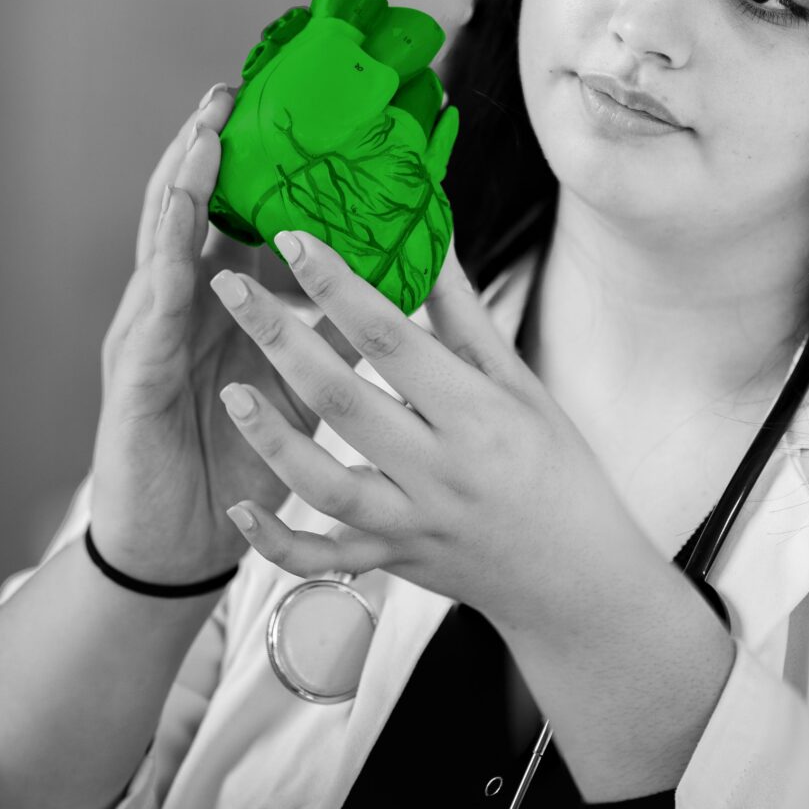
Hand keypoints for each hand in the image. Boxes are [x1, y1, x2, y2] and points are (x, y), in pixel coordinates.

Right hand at [89, 84, 364, 584]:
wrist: (182, 542)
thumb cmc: (237, 456)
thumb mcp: (295, 380)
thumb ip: (325, 326)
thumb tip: (390, 278)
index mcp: (216, 302)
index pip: (227, 213)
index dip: (244, 160)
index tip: (271, 102)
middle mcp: (176, 306)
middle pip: (185, 210)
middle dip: (203, 149)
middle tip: (227, 90)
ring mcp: (148, 335)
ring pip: (160, 244)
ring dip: (179, 186)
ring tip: (201, 134)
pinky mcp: (135, 376)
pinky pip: (151, 312)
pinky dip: (165, 265)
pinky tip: (178, 230)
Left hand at [207, 228, 632, 632]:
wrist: (580, 578)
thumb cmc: (554, 465)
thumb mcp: (518, 382)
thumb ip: (461, 311)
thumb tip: (428, 230)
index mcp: (477, 414)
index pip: (393, 339)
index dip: (338, 286)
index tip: (293, 239)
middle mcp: (440, 470)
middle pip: (344, 400)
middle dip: (280, 339)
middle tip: (228, 288)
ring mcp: (412, 524)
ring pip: (324, 485)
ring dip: (271, 439)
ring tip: (228, 391)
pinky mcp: (393, 562)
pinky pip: (326, 558)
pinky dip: (278, 542)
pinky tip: (240, 508)